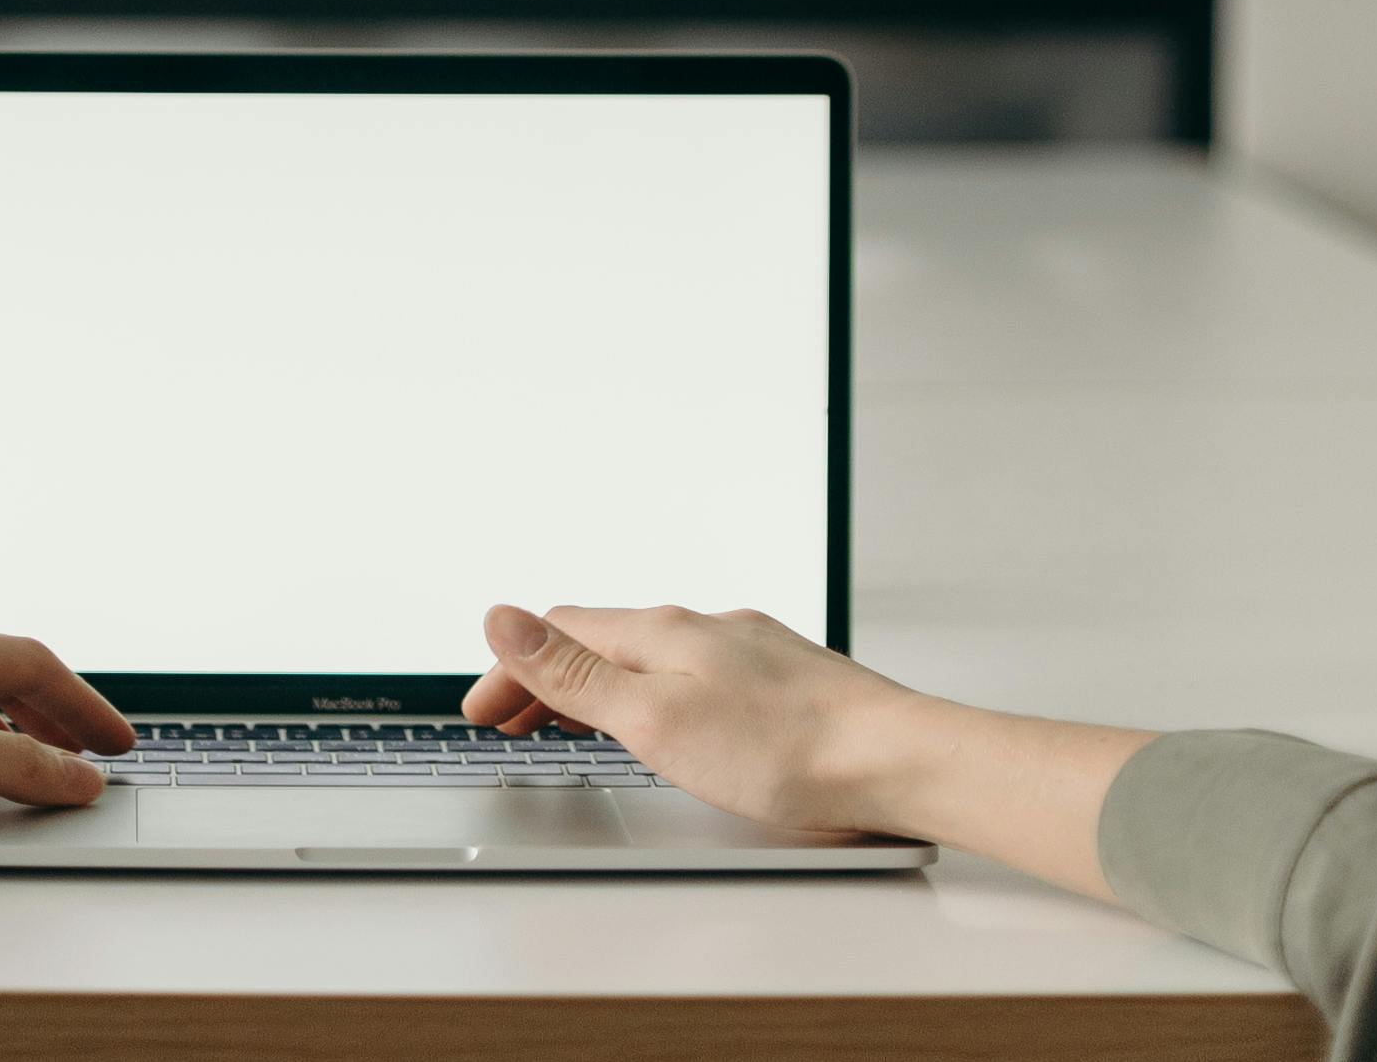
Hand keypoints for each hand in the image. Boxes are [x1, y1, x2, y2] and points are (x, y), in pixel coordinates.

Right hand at [464, 599, 895, 832]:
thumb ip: (577, 674)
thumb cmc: (786, 751)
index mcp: (663, 633)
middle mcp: (702, 629)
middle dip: (545, 676)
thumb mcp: (657, 721)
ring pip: (648, 656)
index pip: (561, 632)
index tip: (480, 711)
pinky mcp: (780, 681)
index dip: (511, 670)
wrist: (895, 760)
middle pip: (601, 639)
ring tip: (568, 718)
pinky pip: (691, 672)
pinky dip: (649, 691)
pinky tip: (665, 717)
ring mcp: (745, 652)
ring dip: (595, 683)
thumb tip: (502, 617)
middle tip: (509, 720)